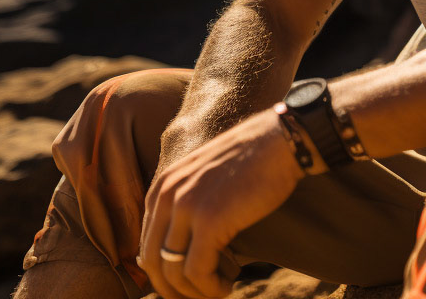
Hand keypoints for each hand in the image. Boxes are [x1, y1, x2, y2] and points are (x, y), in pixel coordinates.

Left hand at [138, 111, 304, 297]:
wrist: (280, 141)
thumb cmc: (251, 161)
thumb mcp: (204, 176)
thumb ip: (186, 202)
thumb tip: (178, 250)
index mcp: (163, 186)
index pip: (146, 244)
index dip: (162, 273)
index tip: (185, 286)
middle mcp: (167, 195)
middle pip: (153, 262)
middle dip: (172, 289)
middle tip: (198, 297)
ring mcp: (187, 207)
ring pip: (173, 272)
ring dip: (195, 292)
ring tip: (217, 291)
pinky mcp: (210, 221)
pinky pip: (197, 271)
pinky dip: (210, 288)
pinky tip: (226, 286)